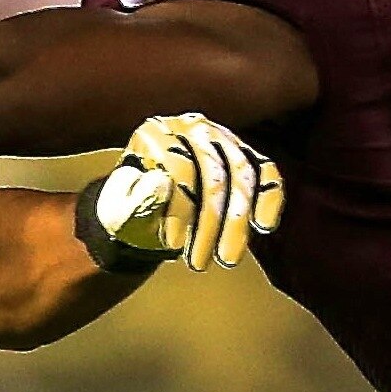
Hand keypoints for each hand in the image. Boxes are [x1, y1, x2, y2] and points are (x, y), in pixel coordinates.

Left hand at [75, 114, 282, 274]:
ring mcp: (221, 139)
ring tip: (227, 259)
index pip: (178, 165)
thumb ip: (134, 201)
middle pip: (213, 171)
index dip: (179, 208)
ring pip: (242, 174)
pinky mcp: (245, 156)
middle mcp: (191, 128)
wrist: (148, 214)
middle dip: (211, 222)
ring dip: (238, 221)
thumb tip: (161, 183)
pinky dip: (269, 198)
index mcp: (155, 134)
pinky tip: (264, 226)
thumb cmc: (131, 213)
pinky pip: (265, 173)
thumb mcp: (120, 212)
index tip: (174, 245)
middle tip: (200, 263)